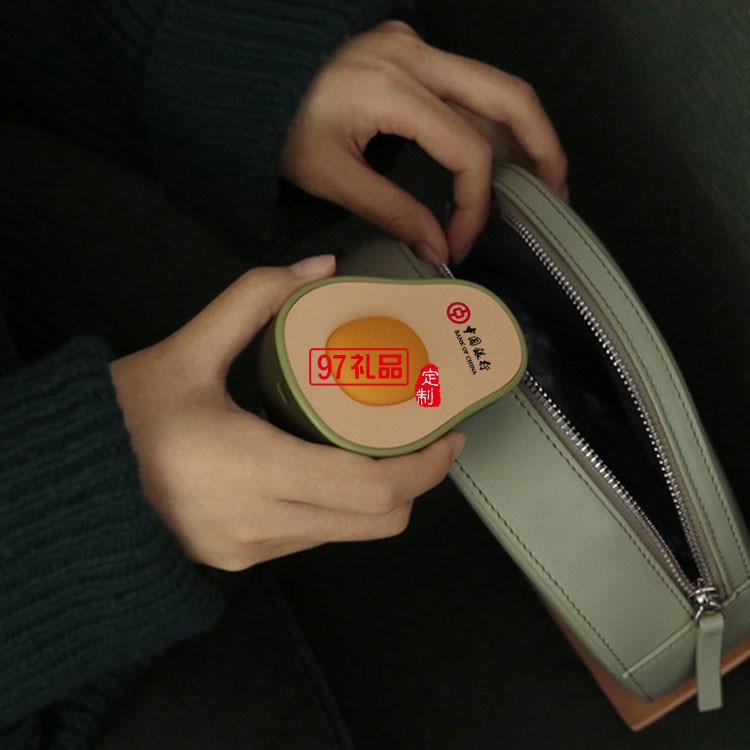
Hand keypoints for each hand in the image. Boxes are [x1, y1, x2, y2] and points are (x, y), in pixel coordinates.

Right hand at [111, 255, 464, 570]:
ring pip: (349, 533)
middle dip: (415, 482)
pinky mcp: (242, 559)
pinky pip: (315, 537)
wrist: (70, 481)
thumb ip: (255, 299)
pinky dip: (340, 506)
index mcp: (249, 467)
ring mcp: (250, 549)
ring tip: (382, 445)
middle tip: (425, 437)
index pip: (371, 487)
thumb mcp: (188, 349)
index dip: (424, 466)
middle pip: (376, 521)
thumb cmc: (122, 417)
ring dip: (379, 493)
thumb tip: (318, 269)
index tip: (448, 435)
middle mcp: (257, 522)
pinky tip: (333, 466)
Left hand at [281, 20, 566, 263]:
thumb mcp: (330, 176)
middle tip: (556, 196)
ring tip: (536, 182)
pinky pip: (469, 85)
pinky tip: (497, 155)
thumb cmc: (276, 124)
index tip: (460, 241)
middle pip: (510, 97)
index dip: (475, 204)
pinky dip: (491, 121)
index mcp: (393, 88)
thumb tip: (438, 245)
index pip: (467, 150)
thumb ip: (392, 211)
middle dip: (543, 150)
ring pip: (495, 87)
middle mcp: (416, 56)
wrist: (249, 76)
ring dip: (523, 134)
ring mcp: (416, 47)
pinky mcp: (411, 51)